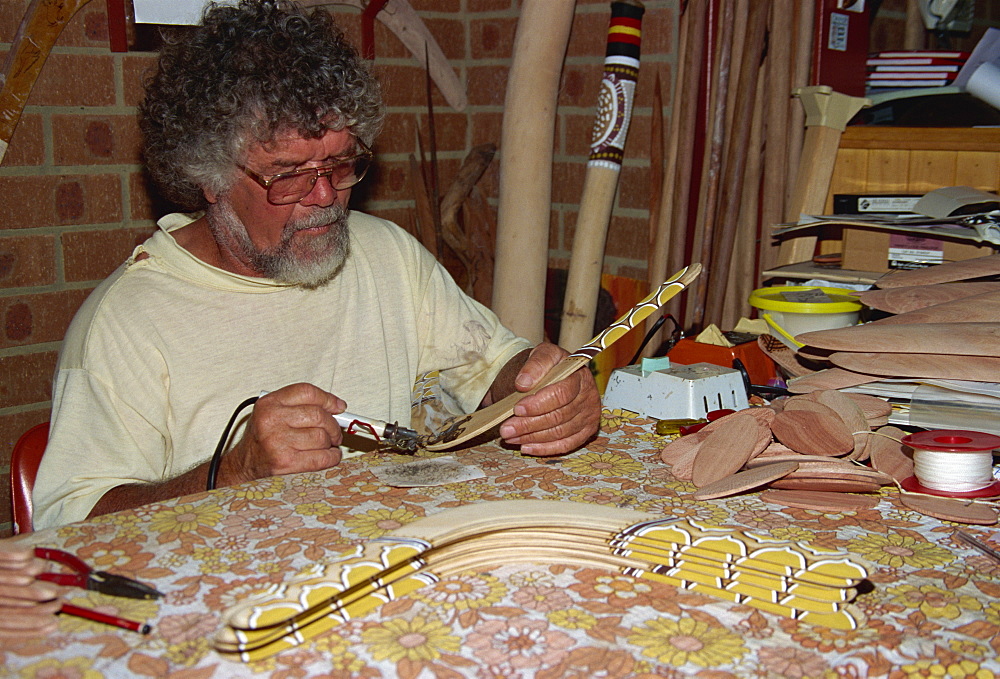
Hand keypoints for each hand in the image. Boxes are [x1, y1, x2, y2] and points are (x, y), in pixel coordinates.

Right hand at [222, 383, 345, 484]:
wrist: (243, 466)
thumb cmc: (262, 438)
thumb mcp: (272, 413)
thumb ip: (300, 405)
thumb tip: (337, 407)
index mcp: (269, 404)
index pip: (307, 392)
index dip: (328, 399)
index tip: (339, 407)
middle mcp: (271, 420)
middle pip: (318, 415)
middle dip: (333, 425)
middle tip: (335, 432)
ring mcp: (278, 442)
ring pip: (322, 437)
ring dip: (331, 443)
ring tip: (326, 445)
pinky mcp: (286, 463)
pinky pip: (322, 458)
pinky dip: (331, 457)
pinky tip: (328, 456)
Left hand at [497, 342, 600, 455]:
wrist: (552, 375)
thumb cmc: (547, 367)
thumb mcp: (541, 354)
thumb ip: (535, 365)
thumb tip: (523, 383)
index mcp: (580, 376)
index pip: (561, 394)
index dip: (538, 404)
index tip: (517, 408)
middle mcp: (588, 396)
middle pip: (559, 416)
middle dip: (529, 424)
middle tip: (506, 429)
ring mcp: (589, 416)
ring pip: (560, 433)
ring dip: (532, 437)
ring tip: (510, 436)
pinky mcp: (585, 431)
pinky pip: (566, 445)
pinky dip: (544, 449)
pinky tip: (526, 447)